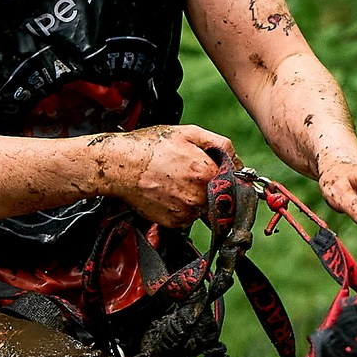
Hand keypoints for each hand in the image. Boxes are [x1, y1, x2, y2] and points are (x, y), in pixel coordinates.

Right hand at [93, 124, 235, 226]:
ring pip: (204, 207)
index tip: (217, 171)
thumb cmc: (150, 146)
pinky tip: (168, 192)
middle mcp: (198, 196)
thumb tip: (237, 159)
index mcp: (206, 173)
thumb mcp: (188, 133)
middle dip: (210, 185)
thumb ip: (220, 144)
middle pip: (220, 196)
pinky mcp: (174, 223)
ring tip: (174, 180)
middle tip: (188, 173)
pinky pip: (188, 217)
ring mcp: (186, 212)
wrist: (119, 165)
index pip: (235, 182)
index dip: (227, 175)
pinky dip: (182, 206)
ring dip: (196, 197)